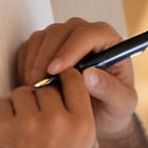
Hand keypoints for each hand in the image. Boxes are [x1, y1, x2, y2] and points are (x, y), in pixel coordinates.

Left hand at [0, 68, 95, 147]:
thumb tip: (61, 91)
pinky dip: (0, 118)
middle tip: (31, 125)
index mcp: (83, 125)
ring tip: (18, 134)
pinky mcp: (2, 127)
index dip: (62, 79)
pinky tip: (4, 139)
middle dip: (37, 101)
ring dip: (17, 108)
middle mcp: (59, 120)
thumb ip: (75, 120)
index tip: (54, 85)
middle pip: (44, 87)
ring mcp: (30, 122)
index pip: (74, 79)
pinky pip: (0, 105)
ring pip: (21, 93)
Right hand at [17, 18, 138, 141]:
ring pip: (42, 38)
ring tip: (35, 88)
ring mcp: (64, 38)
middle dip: (46, 57)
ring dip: (34, 62)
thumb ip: (110, 89)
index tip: (55, 70)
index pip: (86, 34)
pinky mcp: (47, 46)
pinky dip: (26, 64)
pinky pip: (31, 46)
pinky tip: (31, 85)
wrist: (98, 115)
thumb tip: (90, 75)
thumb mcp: (121, 103)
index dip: (68, 50)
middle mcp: (85, 34)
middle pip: (60, 32)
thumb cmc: (113, 106)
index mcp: (107, 40)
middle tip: (38, 83)